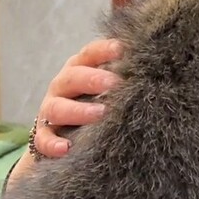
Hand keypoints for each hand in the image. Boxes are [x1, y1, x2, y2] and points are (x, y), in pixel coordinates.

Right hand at [6, 39, 122, 185]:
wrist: (65, 134)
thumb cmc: (95, 102)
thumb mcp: (105, 86)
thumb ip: (121, 76)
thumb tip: (154, 66)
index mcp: (79, 68)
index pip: (89, 53)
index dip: (104, 50)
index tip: (122, 49)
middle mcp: (62, 86)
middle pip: (73, 78)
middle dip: (93, 79)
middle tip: (114, 83)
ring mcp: (50, 111)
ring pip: (57, 108)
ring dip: (78, 111)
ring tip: (100, 114)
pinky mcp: (43, 136)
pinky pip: (44, 140)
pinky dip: (53, 144)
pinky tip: (66, 148)